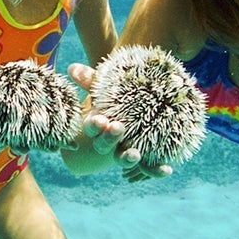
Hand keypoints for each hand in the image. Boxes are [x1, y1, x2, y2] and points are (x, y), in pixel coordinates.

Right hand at [68, 63, 173, 181]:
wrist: (143, 99)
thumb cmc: (119, 92)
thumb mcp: (107, 85)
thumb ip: (92, 79)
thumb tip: (72, 68)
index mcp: (98, 124)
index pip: (92, 127)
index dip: (94, 126)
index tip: (100, 119)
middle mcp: (109, 141)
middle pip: (104, 146)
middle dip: (109, 139)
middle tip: (118, 127)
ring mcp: (126, 150)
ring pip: (123, 159)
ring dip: (127, 159)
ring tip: (135, 154)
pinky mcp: (145, 157)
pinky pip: (149, 167)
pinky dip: (156, 170)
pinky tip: (166, 169)